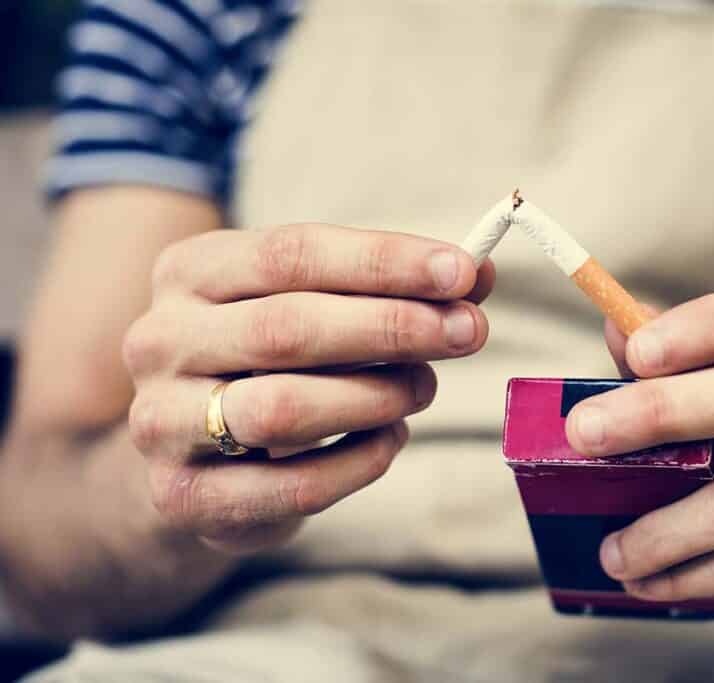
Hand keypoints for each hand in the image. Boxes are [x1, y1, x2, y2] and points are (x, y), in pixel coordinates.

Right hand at [124, 224, 493, 553]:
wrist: (193, 453)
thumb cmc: (271, 361)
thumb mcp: (317, 305)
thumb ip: (391, 288)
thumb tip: (478, 274)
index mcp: (190, 271)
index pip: (292, 253)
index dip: (385, 261)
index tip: (462, 272)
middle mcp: (160, 340)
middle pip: (288, 327)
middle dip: (394, 327)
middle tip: (467, 331)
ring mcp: (162, 422)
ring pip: (286, 408)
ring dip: (378, 396)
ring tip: (424, 387)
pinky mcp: (186, 496)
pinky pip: (295, 485)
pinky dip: (362, 461)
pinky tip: (391, 439)